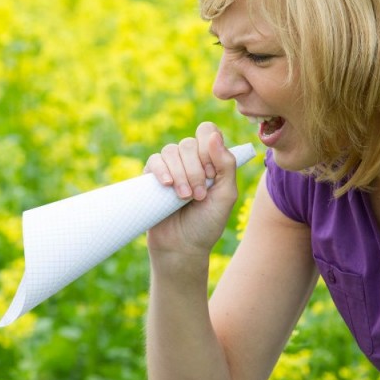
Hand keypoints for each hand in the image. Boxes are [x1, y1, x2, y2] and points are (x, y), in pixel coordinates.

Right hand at [144, 122, 238, 256]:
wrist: (182, 247)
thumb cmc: (207, 223)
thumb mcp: (226, 195)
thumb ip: (226, 165)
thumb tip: (214, 136)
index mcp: (211, 160)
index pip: (207, 132)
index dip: (208, 148)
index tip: (210, 175)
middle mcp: (190, 160)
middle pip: (189, 143)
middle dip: (195, 170)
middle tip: (199, 196)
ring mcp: (171, 168)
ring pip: (171, 151)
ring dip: (180, 174)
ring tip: (184, 197)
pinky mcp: (152, 177)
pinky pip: (154, 161)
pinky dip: (161, 170)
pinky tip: (167, 185)